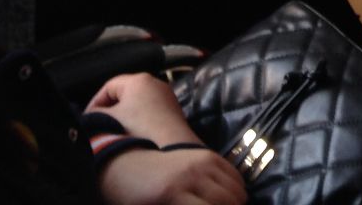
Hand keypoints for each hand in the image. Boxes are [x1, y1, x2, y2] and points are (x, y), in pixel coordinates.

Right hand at [88, 74, 200, 147]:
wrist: (170, 150)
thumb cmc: (137, 131)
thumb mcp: (108, 120)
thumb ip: (94, 115)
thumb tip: (90, 116)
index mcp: (139, 80)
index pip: (109, 86)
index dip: (94, 102)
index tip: (88, 119)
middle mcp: (156, 83)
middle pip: (124, 94)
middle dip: (109, 110)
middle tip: (99, 126)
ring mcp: (167, 97)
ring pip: (137, 104)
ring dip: (123, 118)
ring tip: (114, 134)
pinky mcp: (173, 112)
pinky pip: (149, 113)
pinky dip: (138, 122)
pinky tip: (132, 137)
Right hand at [97, 147, 246, 204]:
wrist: (121, 163)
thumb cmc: (155, 170)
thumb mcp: (187, 166)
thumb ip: (208, 178)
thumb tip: (234, 199)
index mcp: (209, 159)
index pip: (240, 188)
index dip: (236, 203)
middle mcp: (203, 168)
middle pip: (235, 200)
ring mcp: (188, 182)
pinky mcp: (172, 195)